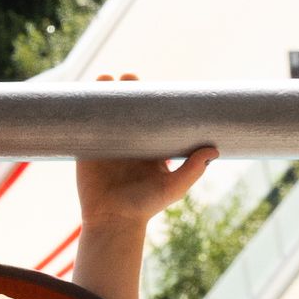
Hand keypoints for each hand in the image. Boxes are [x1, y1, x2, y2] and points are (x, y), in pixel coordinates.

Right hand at [72, 71, 215, 229]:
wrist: (113, 221)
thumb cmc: (145, 206)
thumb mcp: (174, 187)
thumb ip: (193, 169)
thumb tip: (214, 149)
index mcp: (149, 147)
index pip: (152, 116)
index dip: (151, 99)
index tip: (153, 85)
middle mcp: (128, 143)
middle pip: (127, 108)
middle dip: (127, 89)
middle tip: (129, 78)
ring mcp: (107, 145)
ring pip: (105, 112)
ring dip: (103, 93)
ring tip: (104, 79)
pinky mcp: (87, 150)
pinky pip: (85, 125)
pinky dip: (84, 109)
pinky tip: (84, 94)